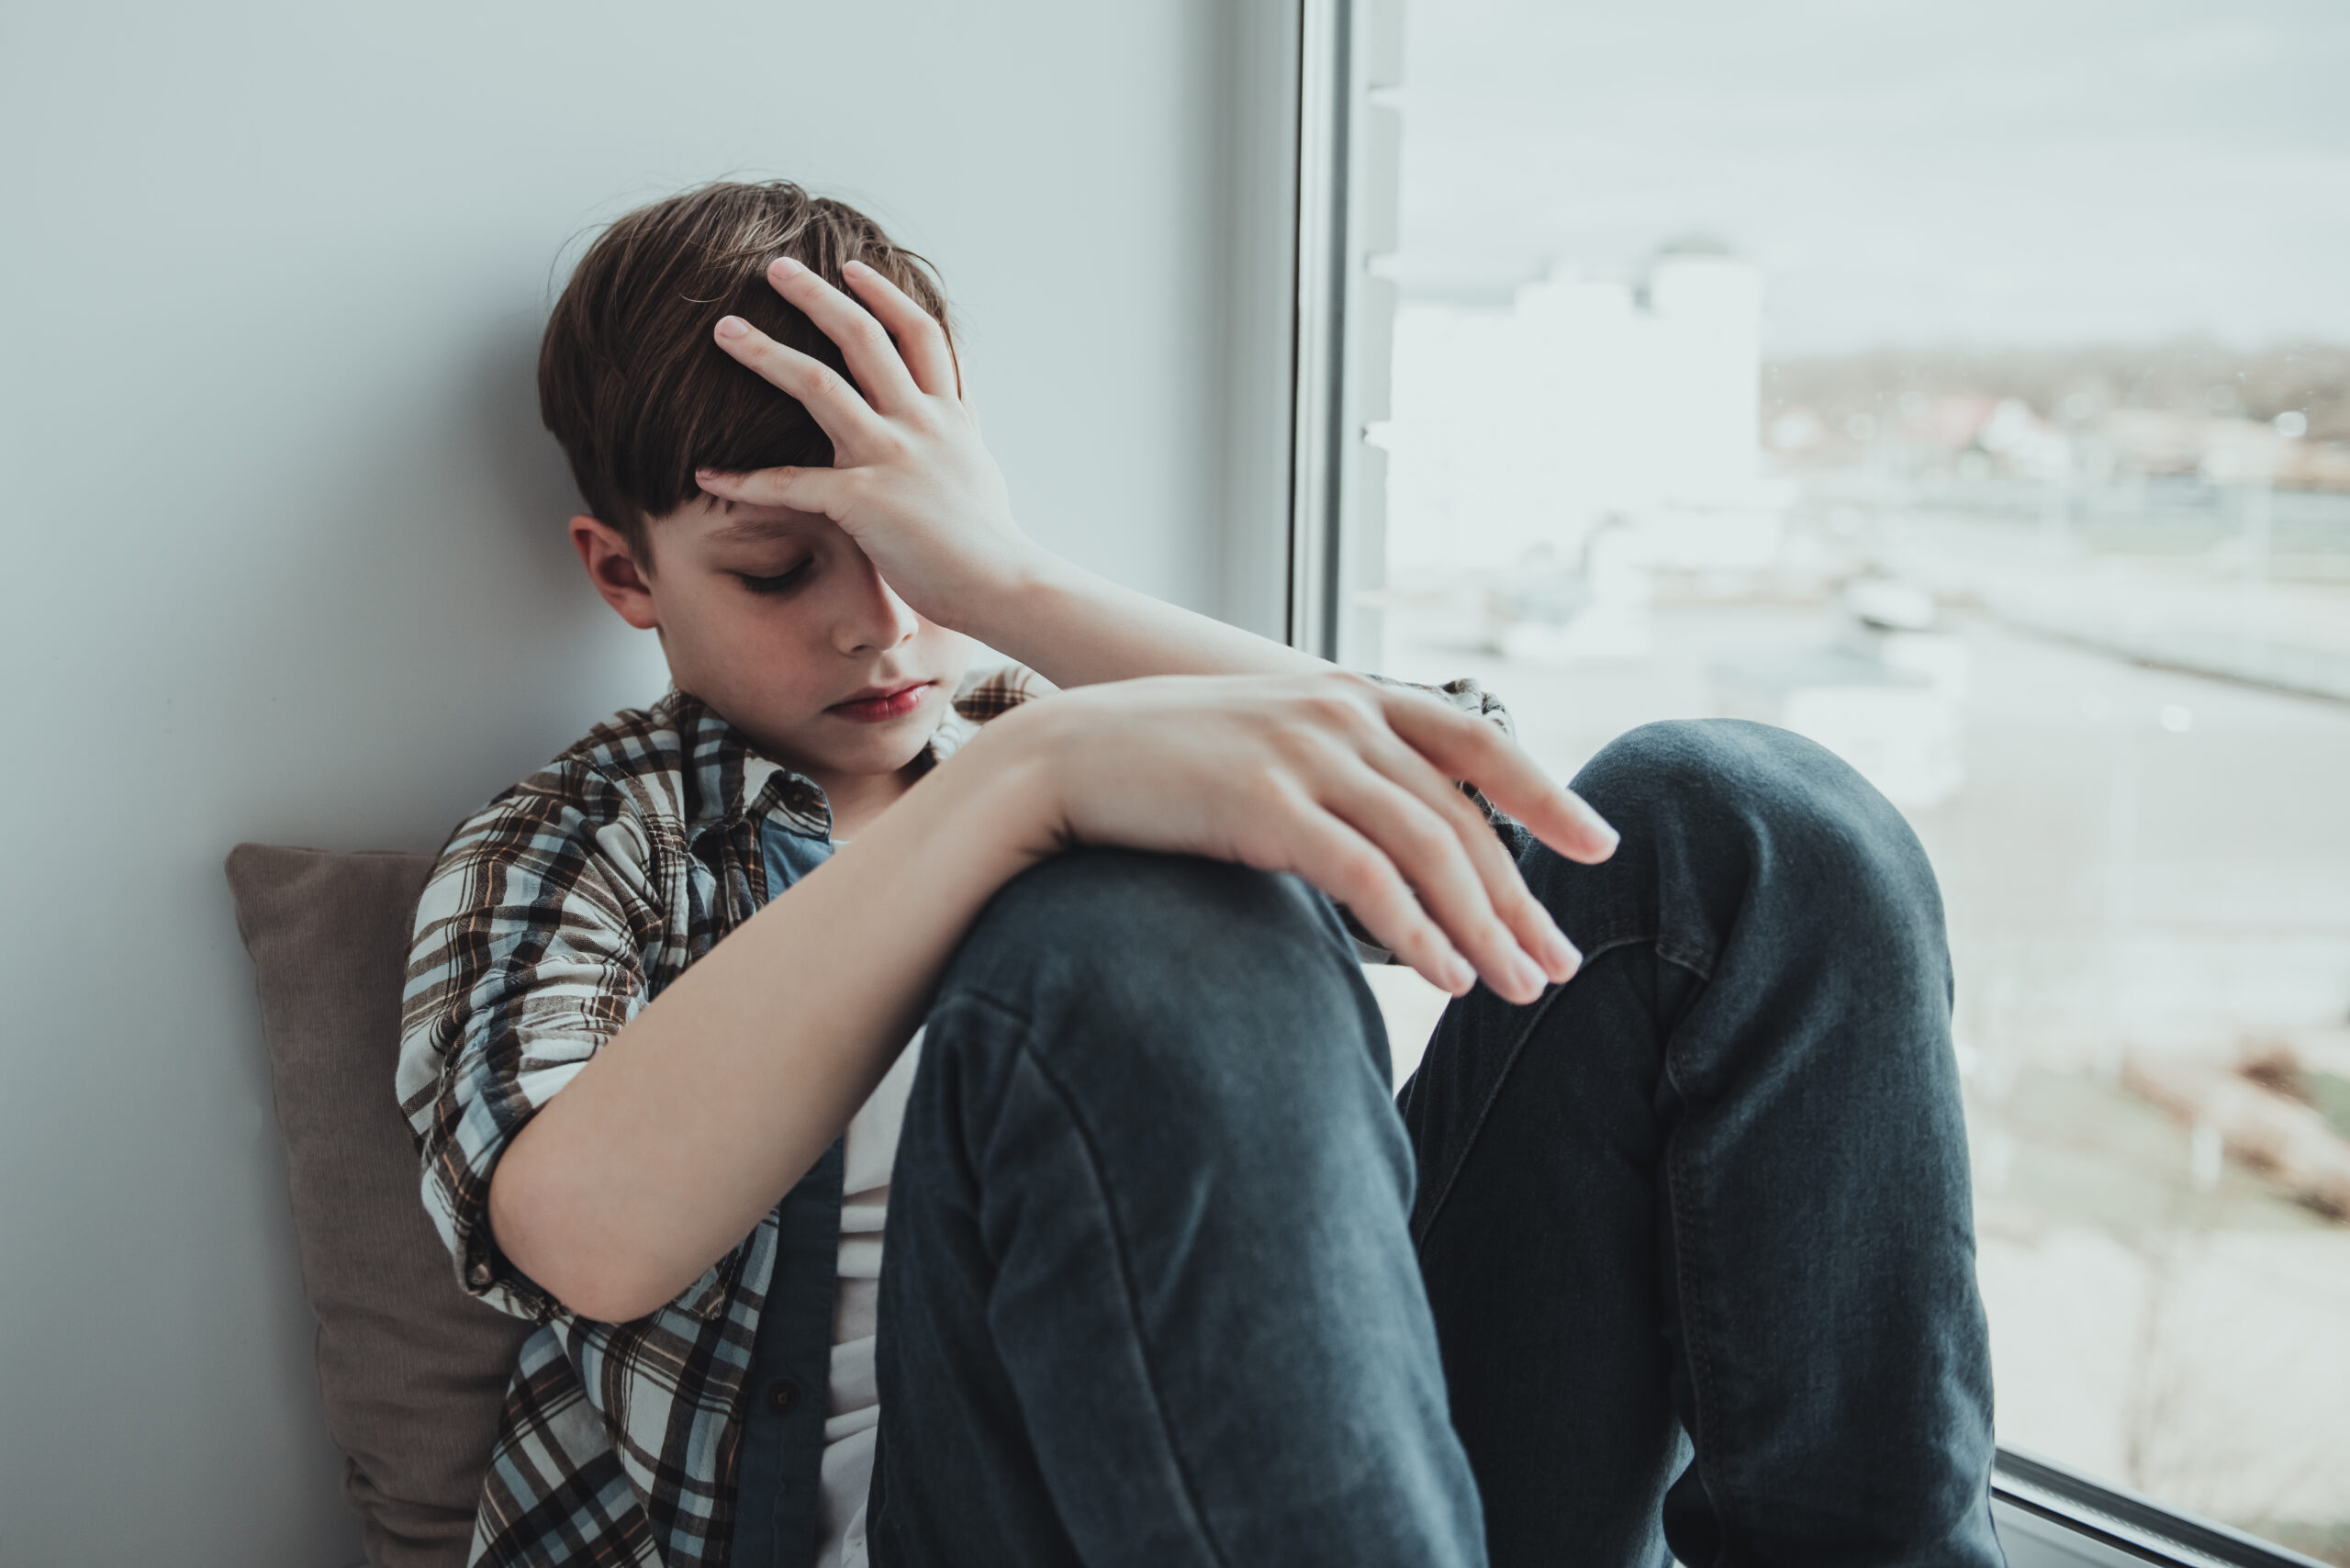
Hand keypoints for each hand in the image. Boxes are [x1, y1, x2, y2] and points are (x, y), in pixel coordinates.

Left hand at [696, 257, 1038, 630]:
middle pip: (863, 337)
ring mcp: (892, 457)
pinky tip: (708, 472)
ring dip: (765, 353)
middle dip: (816, 297)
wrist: (1005, 587)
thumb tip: (955, 408)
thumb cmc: (989, 543)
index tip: (851, 267)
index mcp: (948, 415)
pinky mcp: (865, 501)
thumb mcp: (979, 468)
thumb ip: (958, 432)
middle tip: (775, 269)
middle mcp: (920, 423)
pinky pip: (791, 483)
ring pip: (819, 385)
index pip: (919, 333)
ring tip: (724, 329)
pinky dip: (746, 479)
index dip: (885, 295)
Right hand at [994, 670, 1619, 1004]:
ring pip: (1429, 849)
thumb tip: (1396, 836)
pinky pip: (1366, 876)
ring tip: (1516, 990)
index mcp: (1348, 696)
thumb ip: (1335, 770)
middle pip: (1462, 815)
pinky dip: (1418, 932)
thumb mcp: (1266, 745)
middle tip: (1558, 965)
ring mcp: (1303, 754)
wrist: (1062, 756)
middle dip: (1519, 898)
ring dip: (1482, 929)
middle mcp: (1339, 714)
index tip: (1598, 847)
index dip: (1545, 794)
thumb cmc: (1164, 766)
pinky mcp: (1264, 803)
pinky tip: (1450, 978)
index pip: (1475, 742)